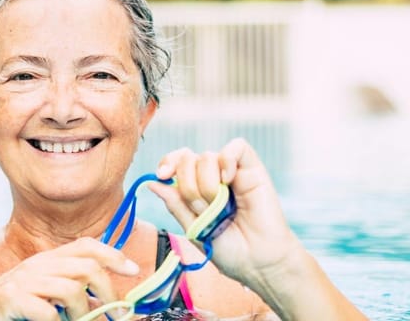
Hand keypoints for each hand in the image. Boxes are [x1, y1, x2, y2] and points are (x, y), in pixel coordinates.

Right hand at [0, 237, 138, 320]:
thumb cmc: (8, 312)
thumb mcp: (41, 294)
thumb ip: (67, 290)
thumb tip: (104, 301)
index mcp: (46, 260)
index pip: (87, 245)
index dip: (114, 255)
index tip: (134, 271)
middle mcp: (37, 264)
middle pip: (88, 266)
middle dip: (108, 293)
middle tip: (113, 317)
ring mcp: (23, 280)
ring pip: (73, 290)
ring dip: (85, 316)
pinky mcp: (11, 298)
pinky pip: (49, 313)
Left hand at [150, 138, 302, 283]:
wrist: (257, 262)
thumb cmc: (228, 249)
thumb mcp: (194, 229)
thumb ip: (175, 204)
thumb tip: (152, 183)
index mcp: (196, 188)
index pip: (176, 161)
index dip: (167, 163)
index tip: (163, 175)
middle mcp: (212, 176)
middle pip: (187, 158)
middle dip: (188, 186)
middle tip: (201, 209)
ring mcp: (232, 172)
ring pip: (206, 156)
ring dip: (206, 184)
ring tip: (219, 206)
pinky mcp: (252, 169)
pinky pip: (237, 147)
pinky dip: (227, 160)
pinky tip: (228, 180)